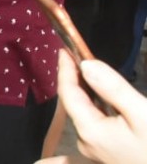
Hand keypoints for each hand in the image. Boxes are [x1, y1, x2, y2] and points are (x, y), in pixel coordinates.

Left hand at [48, 49, 146, 163]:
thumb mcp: (142, 113)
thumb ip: (113, 88)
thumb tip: (87, 65)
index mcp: (89, 131)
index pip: (68, 94)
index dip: (65, 69)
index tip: (64, 49)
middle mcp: (86, 142)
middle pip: (74, 104)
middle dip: (73, 79)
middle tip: (75, 55)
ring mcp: (96, 151)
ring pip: (83, 114)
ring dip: (83, 93)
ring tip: (85, 71)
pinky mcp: (108, 154)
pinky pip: (93, 125)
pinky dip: (92, 107)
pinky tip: (98, 98)